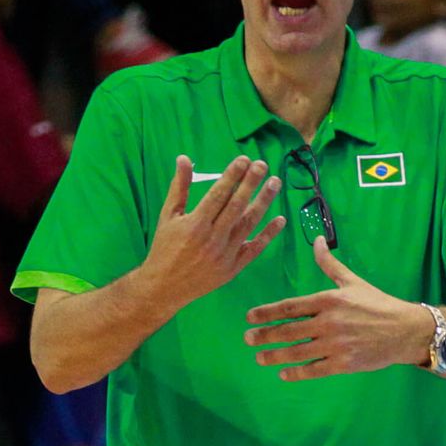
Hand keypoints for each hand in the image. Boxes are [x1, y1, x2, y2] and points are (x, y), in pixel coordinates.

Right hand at [136, 155, 284, 312]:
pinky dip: (269, 234)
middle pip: (237, 206)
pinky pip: (255, 248)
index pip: (219, 194)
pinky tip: (280, 219)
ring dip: (264, 202)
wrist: (164, 287)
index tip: (244, 159)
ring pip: (249, 223)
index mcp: (195, 224)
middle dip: (251, 183)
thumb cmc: (164, 247)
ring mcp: (225, 254)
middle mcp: (212, 239)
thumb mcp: (168, 216)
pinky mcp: (233, 268)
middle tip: (263, 165)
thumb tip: (183, 158)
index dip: (233, 175)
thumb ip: (179, 187)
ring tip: (275, 183)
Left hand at [244, 237, 433, 380]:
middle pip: (288, 331)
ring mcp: (336, 345)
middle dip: (264, 336)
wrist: (406, 330)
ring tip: (259, 358)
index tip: (249, 317)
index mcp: (328, 300)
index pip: (289, 307)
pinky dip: (297, 373)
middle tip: (247, 339)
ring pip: (297, 352)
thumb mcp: (352, 281)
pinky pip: (314, 370)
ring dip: (275, 356)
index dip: (266, 312)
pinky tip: (283, 373)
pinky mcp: (344, 364)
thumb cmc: (378, 304)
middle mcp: (328, 322)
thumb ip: (329, 264)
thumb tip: (316, 240)